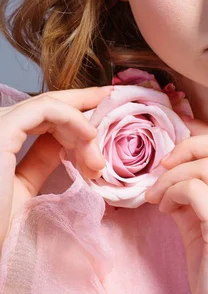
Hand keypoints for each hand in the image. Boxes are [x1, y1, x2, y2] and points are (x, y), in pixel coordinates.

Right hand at [0, 85, 113, 251]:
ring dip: (82, 126)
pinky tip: (89, 136)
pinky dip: (73, 119)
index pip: (40, 115)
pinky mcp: (3, 129)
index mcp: (0, 140)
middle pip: (47, 105)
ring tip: (97, 158)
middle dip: (84, 106)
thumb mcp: (23, 188)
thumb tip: (70, 145)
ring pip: (50, 106)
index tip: (101, 114)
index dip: (72, 112)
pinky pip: (46, 110)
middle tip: (111, 105)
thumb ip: (40, 161)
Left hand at [145, 117, 207, 293]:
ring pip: (206, 167)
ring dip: (172, 176)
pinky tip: (163, 209)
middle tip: (164, 163)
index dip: (203, 137)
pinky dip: (172, 192)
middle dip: (189, 145)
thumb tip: (170, 176)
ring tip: (158, 197)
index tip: (176, 142)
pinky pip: (195, 189)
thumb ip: (197, 200)